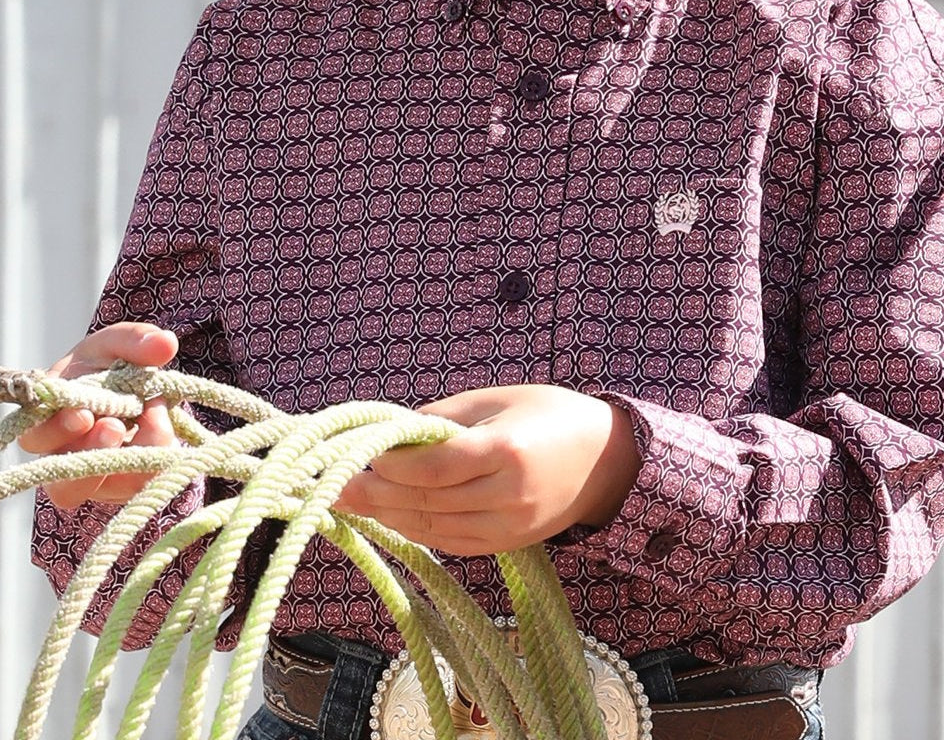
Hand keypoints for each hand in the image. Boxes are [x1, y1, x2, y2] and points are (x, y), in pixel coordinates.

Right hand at [17, 323, 178, 509]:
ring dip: (130, 461)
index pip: (36, 437)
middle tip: (115, 427)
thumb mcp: (116, 344)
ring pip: (107, 489)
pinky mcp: (130, 485)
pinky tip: (168, 425)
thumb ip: (135, 340)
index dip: (55, 431)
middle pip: (63, 483)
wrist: (136, 388)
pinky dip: (158, 457)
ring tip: (153, 421)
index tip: (83, 414)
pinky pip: (143, 484)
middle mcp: (66, 459)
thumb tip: (166, 344)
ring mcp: (98, 478)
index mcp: (47, 422)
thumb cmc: (108, 365)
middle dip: (91, 453)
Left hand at [335, 384, 639, 555]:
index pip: (434, 467)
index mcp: (505, 451)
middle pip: (427, 502)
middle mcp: (508, 495)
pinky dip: (419, 530)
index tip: (361, 455)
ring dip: (390, 516)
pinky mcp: (510, 544)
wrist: (609, 459)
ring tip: (352, 502)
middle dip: (377, 495)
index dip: (392, 466)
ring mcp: (510, 526)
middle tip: (335, 485)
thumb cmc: (550, 413)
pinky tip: (392, 516)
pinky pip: (453, 542)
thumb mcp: (498, 399)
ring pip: (435, 528)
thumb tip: (394, 433)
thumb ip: (445, 418)